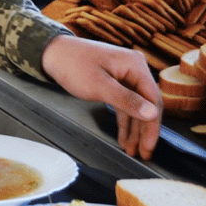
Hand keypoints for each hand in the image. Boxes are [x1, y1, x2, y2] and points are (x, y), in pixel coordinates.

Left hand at [41, 35, 160, 159]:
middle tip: (142, 153)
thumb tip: (151, 113)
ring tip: (132, 149)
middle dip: (143, 131)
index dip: (152, 126)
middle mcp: (134, 69)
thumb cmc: (72, 64)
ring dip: (134, 129)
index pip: (153, 100)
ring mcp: (125, 75)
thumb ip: (126, 100)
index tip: (149, 146)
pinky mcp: (115, 81)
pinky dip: (124, 120)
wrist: (52, 52)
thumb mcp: (99, 86)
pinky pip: (124, 103)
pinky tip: (123, 136)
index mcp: (135, 65)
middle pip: (146, 105)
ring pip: (135, 107)